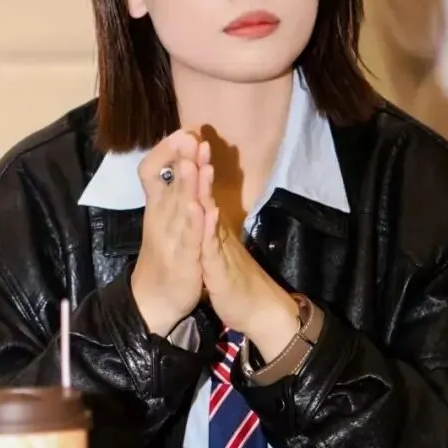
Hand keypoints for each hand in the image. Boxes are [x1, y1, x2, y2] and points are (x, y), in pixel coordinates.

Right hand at [130, 130, 203, 337]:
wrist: (154, 300)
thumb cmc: (164, 255)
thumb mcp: (166, 219)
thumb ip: (173, 192)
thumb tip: (182, 162)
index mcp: (157, 208)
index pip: (152, 171)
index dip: (165, 151)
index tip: (182, 132)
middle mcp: (161, 218)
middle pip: (169, 183)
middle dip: (181, 158)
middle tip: (191, 134)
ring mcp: (171, 239)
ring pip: (179, 207)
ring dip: (187, 185)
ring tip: (194, 162)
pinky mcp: (184, 260)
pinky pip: (190, 239)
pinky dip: (196, 223)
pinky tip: (203, 209)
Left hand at [197, 141, 298, 359]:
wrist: (259, 311)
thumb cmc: (235, 281)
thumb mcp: (219, 249)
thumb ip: (214, 228)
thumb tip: (207, 205)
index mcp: (213, 230)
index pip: (202, 193)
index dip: (195, 167)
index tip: (189, 140)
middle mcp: (218, 234)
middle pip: (207, 195)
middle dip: (199, 166)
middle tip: (196, 136)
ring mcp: (221, 249)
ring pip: (210, 216)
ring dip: (205, 190)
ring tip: (200, 162)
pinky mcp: (221, 270)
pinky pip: (214, 248)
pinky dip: (211, 229)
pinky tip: (209, 210)